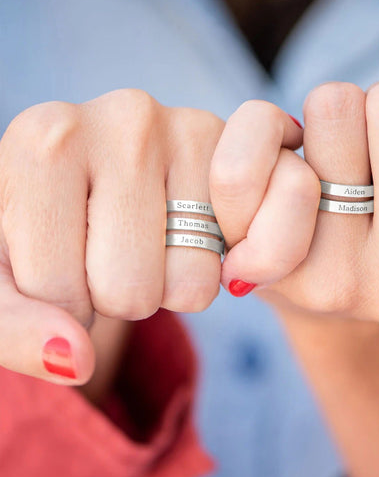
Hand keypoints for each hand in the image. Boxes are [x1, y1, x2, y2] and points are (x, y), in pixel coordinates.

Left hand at [0, 90, 309, 383]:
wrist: (109, 189)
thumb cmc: (50, 232)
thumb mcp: (5, 283)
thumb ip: (11, 329)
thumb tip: (73, 360)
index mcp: (41, 140)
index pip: (54, 291)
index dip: (60, 308)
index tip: (60, 268)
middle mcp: (123, 116)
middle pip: (127, 289)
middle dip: (118, 297)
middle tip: (112, 255)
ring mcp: (192, 128)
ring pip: (190, 286)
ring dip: (171, 287)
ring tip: (154, 244)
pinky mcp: (246, 154)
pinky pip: (256, 258)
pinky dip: (229, 269)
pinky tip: (203, 235)